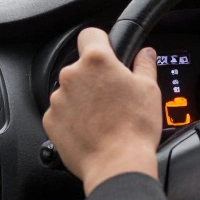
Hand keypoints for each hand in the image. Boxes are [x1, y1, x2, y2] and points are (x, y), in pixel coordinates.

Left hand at [42, 28, 162, 194]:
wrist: (117, 165)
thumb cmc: (134, 128)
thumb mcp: (149, 90)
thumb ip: (144, 65)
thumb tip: (146, 54)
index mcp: (96, 61)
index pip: (90, 34)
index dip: (100, 41)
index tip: (106, 51)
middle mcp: (72, 75)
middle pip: (81, 66)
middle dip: (94, 77)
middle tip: (112, 95)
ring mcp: (58, 99)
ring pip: (70, 90)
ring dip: (82, 98)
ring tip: (102, 117)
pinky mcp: (50, 120)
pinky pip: (61, 112)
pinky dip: (72, 118)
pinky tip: (90, 129)